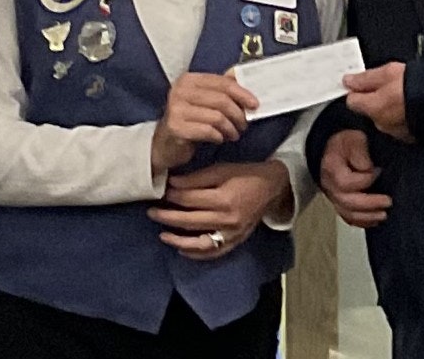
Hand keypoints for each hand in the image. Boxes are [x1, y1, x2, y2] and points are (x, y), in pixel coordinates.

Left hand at [146, 161, 289, 259]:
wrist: (272, 188)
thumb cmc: (245, 175)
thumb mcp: (221, 170)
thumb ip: (197, 178)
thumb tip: (172, 184)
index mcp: (224, 198)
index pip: (190, 200)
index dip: (172, 196)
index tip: (160, 192)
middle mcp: (227, 220)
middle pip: (190, 221)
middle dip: (167, 217)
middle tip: (151, 212)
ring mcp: (232, 234)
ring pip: (199, 242)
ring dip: (178, 240)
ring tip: (162, 235)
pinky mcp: (235, 241)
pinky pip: (213, 252)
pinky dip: (196, 253)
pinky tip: (181, 248)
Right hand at [152, 73, 259, 173]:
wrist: (165, 144)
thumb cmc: (188, 120)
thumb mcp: (203, 100)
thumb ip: (220, 88)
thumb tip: (242, 76)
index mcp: (188, 80)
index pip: (222, 82)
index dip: (242, 93)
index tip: (255, 104)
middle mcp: (180, 91)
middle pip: (221, 100)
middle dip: (238, 114)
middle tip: (243, 125)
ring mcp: (176, 109)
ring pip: (217, 117)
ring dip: (230, 128)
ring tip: (233, 134)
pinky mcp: (176, 127)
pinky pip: (207, 131)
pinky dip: (218, 136)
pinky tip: (219, 138)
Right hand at [318, 129, 391, 228]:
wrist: (334, 148)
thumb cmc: (346, 143)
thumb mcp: (354, 139)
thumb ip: (360, 152)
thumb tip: (368, 169)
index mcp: (332, 169)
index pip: (346, 182)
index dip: (365, 179)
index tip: (379, 171)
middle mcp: (330, 186)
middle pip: (347, 202)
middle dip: (370, 204)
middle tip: (388, 201)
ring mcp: (333, 197)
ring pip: (348, 213)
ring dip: (367, 217)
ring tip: (384, 214)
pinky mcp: (339, 203)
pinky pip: (348, 217)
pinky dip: (362, 222)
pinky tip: (375, 220)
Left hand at [344, 62, 411, 142]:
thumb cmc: (420, 85)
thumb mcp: (389, 72)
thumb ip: (366, 78)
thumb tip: (349, 80)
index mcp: (373, 107)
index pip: (352, 101)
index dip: (358, 90)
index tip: (364, 82)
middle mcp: (381, 123)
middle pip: (369, 109)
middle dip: (377, 98)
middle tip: (392, 84)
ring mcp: (396, 132)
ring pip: (386, 117)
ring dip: (392, 107)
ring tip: (407, 94)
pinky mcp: (410, 136)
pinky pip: (401, 124)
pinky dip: (405, 116)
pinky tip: (414, 106)